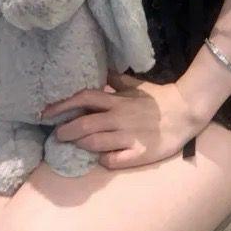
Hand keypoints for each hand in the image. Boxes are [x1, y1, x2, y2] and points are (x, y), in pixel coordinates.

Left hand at [40, 72, 202, 168]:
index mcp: (117, 100)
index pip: (84, 98)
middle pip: (84, 124)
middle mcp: (119, 118)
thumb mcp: (135, 85)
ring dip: (80, 145)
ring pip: (95, 144)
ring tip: (73, 146)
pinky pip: (114, 160)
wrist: (185, 112)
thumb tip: (99, 70)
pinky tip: (100, 159)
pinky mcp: (139, 154)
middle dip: (65, 130)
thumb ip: (115, 80)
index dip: (63, 105)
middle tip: (56, 135)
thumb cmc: (157, 98)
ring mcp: (129, 137)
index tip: (46, 112)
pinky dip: (103, 160)